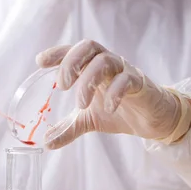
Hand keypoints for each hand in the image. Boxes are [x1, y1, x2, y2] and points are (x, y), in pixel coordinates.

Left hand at [36, 40, 190, 148]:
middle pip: (89, 47)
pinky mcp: (140, 84)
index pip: (74, 51)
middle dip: (71, 62)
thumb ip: (67, 128)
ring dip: (88, 81)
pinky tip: (108, 109)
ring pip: (105, 61)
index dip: (57, 53)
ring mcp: (124, 71)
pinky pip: (127, 80)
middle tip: (61, 86)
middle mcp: (107, 64)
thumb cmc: (118, 111)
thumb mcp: (87, 121)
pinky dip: (114, 93)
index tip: (40, 62)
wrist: (151, 120)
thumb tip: (46, 142)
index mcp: (92, 68)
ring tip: (80, 104)